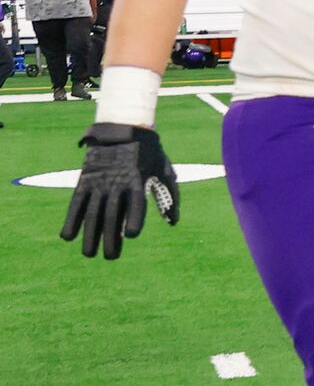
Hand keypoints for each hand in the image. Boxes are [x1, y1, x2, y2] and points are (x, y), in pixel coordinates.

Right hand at [61, 123, 178, 259]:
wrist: (121, 128)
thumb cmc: (148, 152)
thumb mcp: (164, 169)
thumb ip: (170, 195)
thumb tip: (174, 222)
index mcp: (137, 181)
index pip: (135, 204)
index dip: (132, 219)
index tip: (130, 234)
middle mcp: (116, 184)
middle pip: (111, 215)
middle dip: (109, 238)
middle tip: (111, 258)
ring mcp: (98, 183)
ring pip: (91, 212)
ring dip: (89, 235)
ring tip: (89, 254)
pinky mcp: (85, 181)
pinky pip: (76, 203)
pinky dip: (70, 219)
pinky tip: (67, 236)